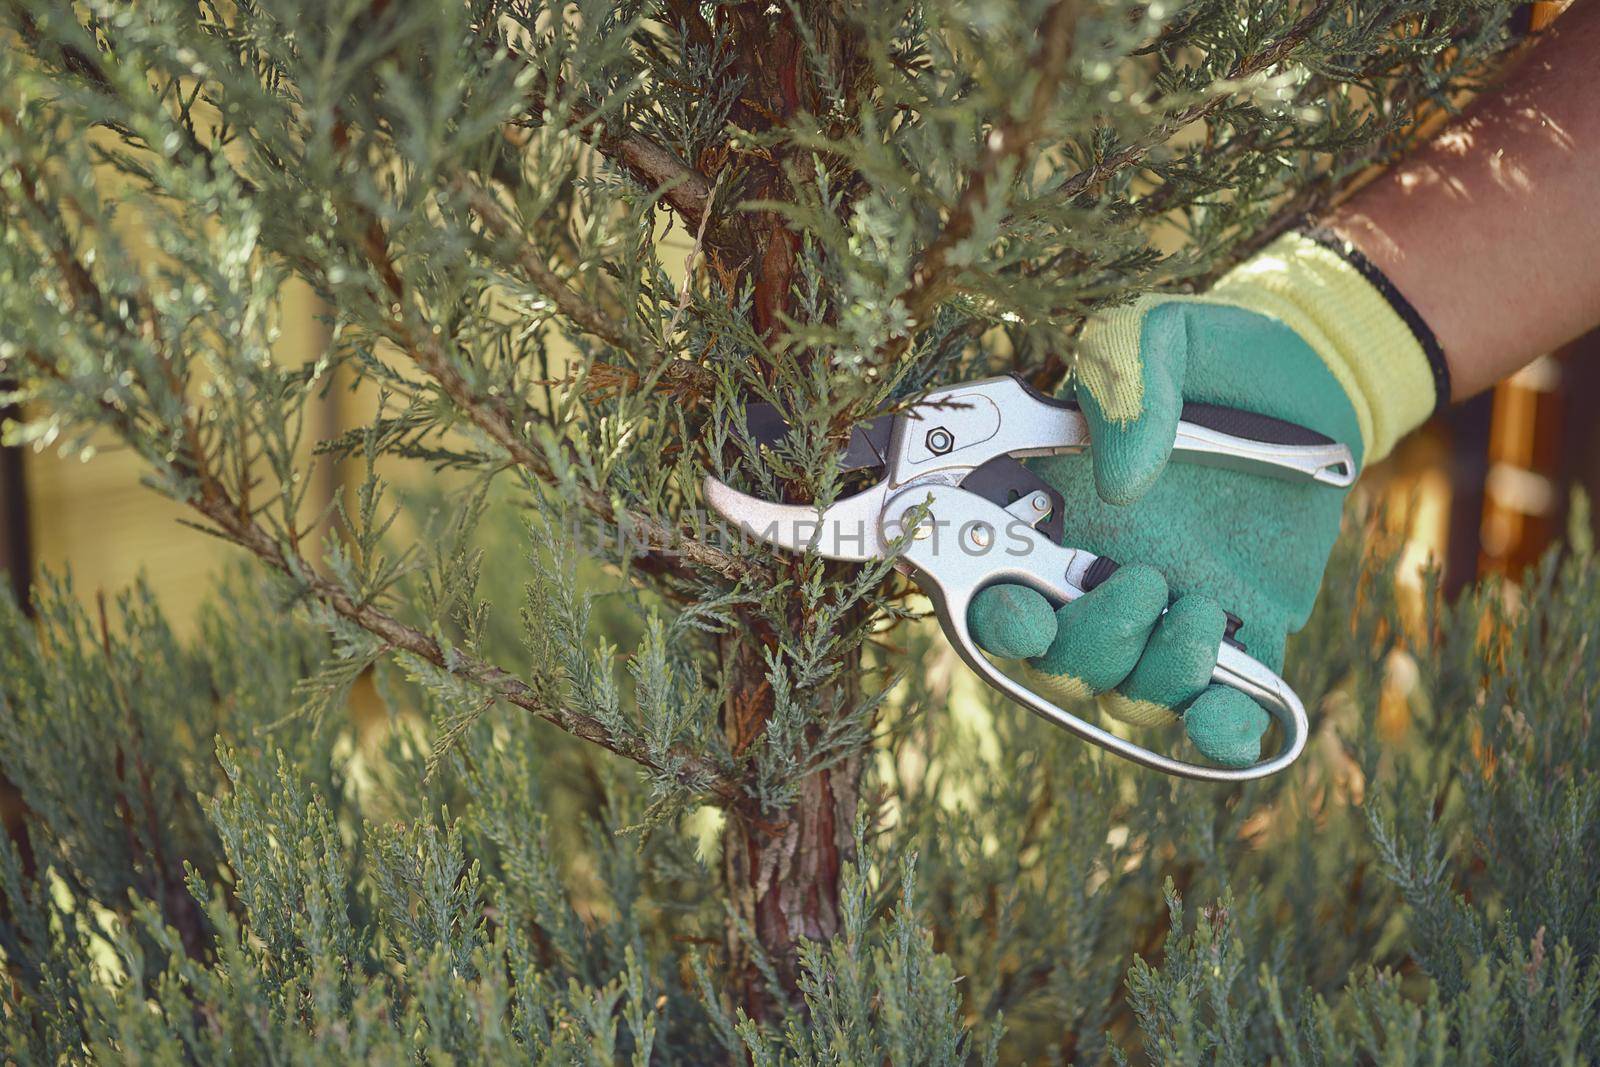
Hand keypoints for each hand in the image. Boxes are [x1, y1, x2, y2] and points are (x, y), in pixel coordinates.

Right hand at [969, 233, 1438, 766]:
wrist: (1310, 373)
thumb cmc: (1206, 352)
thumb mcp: (1150, 334)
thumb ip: (1121, 379)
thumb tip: (1122, 481)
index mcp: (1048, 512)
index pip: (992, 589)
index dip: (994, 622)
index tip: (1026, 614)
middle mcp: (1094, 574)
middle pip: (1057, 660)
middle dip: (1088, 646)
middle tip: (1142, 581)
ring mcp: (1166, 611)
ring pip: (1128, 692)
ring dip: (1154, 675)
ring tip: (1199, 610)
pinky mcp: (1243, 633)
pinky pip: (1217, 708)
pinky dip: (1217, 731)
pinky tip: (1233, 726)